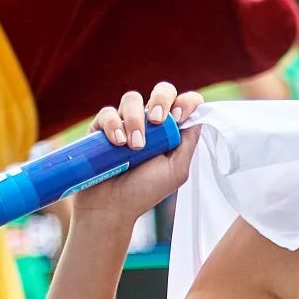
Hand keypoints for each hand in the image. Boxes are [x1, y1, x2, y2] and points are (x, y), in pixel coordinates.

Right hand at [77, 82, 201, 227]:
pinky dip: (113, 124)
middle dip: (161, 99)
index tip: (179, 117)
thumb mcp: (176, 170)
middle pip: (161, 92)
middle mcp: (149, 124)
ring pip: (132, 99)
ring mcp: (124, 123)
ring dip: (136, 118)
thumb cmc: (145, 191)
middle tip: (158, 121)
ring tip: (135, 146)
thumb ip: (188, 143)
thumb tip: (198, 116)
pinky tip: (117, 142)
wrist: (111, 207)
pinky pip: (107, 112)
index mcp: (171, 132)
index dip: (185, 103)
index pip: (184, 104)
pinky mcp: (100, 128)